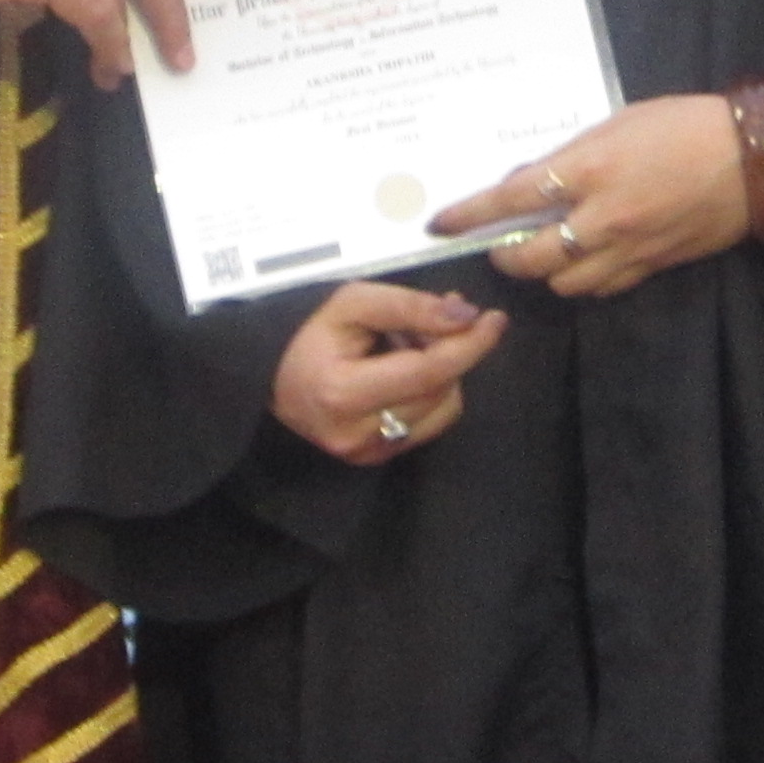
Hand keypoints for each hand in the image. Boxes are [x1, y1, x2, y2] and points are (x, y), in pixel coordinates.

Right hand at [269, 281, 506, 462]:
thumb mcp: (351, 303)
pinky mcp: (376, 459)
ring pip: (442, 409)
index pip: (427, 372)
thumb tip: (466, 315)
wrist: (268, 376)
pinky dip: (430, 393)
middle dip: (449, 349)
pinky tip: (404, 373)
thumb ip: (409, 306)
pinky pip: (428, 424)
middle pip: (439, 390)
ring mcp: (367, 454)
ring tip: (406, 347)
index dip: (468, 345)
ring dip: (441, 372)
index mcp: (344, 393)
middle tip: (430, 319)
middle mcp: (358, 434)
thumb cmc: (306, 333)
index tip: (495, 319)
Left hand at [426, 96, 746, 301]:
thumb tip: (528, 179)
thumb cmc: (685, 124)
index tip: (440, 223)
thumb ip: (570, 155)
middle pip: (529, 257)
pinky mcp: (651, 267)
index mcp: (589, 168)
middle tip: (500, 240)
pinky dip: (582, 280)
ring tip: (541, 250)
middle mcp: (602, 216)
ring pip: (562, 282)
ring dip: (543, 270)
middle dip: (504, 253)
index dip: (469, 214)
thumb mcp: (617, 123)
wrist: (754, 158)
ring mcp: (628, 248)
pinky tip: (582, 261)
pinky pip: (600, 288)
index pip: (511, 199)